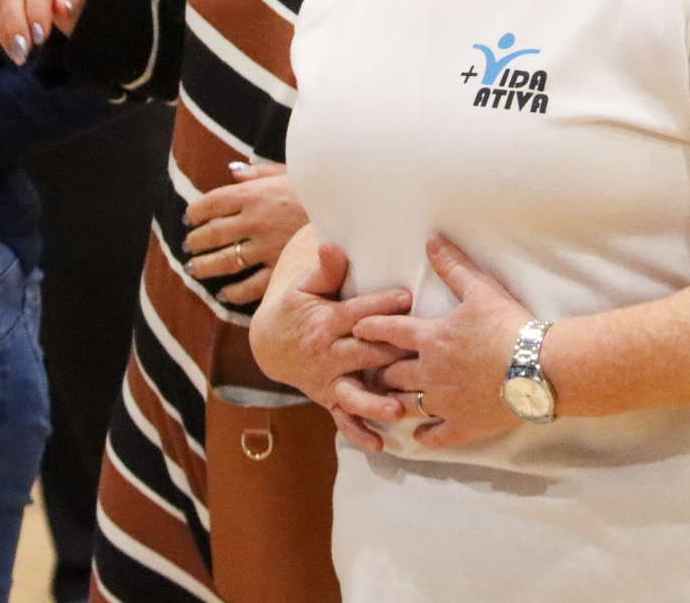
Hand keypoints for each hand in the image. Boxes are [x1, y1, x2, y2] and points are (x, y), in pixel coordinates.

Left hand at [184, 162, 308, 304]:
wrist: (352, 210)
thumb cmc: (320, 189)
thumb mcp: (288, 172)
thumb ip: (258, 173)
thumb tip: (233, 171)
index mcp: (254, 194)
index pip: (211, 203)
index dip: (195, 212)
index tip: (190, 218)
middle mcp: (255, 221)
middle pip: (211, 233)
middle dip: (195, 241)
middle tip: (189, 245)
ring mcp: (266, 247)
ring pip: (223, 262)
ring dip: (204, 267)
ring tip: (196, 269)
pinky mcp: (280, 269)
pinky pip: (248, 287)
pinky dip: (233, 293)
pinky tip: (226, 293)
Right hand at [250, 240, 413, 452]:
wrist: (270, 343)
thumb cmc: (299, 308)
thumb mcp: (305, 286)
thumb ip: (325, 270)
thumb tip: (331, 245)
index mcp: (326, 321)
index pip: (356, 312)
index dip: (379, 304)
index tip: (406, 297)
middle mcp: (328, 354)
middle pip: (362, 353)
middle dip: (389, 354)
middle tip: (419, 354)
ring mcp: (329, 380)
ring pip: (353, 392)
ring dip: (375, 402)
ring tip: (396, 409)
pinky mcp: (330, 399)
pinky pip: (344, 419)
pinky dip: (359, 432)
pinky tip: (379, 443)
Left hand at [352, 236, 529, 450]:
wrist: (538, 367)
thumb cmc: (509, 325)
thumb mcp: (481, 290)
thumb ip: (453, 267)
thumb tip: (432, 241)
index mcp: (431, 338)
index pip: (390, 331)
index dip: (371, 327)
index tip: (357, 329)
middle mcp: (430, 373)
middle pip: (392, 373)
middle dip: (379, 370)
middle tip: (370, 369)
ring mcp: (444, 403)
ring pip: (405, 406)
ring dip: (392, 403)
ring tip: (384, 401)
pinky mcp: (462, 426)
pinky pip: (434, 436)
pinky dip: (423, 436)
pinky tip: (418, 435)